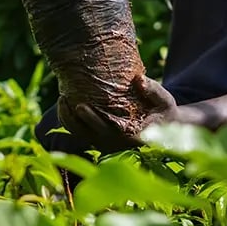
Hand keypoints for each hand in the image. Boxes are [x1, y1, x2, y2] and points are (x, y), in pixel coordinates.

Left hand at [65, 76, 181, 153]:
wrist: (164, 128)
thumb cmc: (164, 111)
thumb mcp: (165, 100)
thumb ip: (154, 91)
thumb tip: (139, 79)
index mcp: (133, 137)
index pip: (109, 131)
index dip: (92, 120)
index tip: (80, 105)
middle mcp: (117, 145)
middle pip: (89, 134)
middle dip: (74, 118)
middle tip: (63, 98)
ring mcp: (106, 146)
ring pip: (81, 136)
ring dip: (67, 120)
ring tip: (61, 99)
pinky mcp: (99, 142)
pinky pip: (79, 134)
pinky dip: (68, 122)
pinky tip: (63, 105)